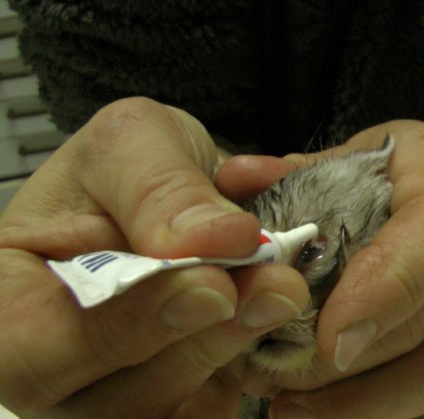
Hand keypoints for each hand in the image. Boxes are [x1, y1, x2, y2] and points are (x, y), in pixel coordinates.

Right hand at [0, 98, 308, 417]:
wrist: (169, 199)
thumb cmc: (122, 174)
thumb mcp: (129, 144)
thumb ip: (158, 188)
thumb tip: (216, 241)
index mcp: (8, 308)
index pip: (33, 349)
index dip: (125, 324)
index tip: (211, 284)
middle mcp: (56, 374)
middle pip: (118, 399)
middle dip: (206, 339)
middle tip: (278, 285)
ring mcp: (121, 399)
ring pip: (180, 409)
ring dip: (244, 348)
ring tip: (283, 286)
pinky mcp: (183, 404)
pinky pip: (221, 405)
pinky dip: (263, 359)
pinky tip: (273, 304)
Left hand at [237, 120, 423, 418]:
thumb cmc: (411, 167)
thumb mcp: (364, 148)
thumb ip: (302, 170)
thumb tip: (235, 180)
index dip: (379, 296)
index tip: (328, 338)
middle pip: (421, 331)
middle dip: (342, 369)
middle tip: (273, 380)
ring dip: (369, 406)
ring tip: (294, 410)